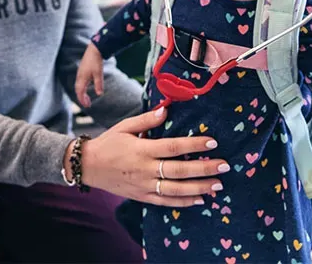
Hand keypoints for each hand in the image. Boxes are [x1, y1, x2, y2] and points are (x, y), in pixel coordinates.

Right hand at [74, 44, 103, 106]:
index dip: (82, 100)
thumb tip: (99, 94)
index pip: (80, 92)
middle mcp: (79, 77)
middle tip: (88, 104)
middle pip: (78, 90)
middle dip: (82, 98)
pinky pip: (79, 82)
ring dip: (82, 93)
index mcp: (82, 78)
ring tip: (87, 99)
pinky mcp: (81, 71)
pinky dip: (82, 88)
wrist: (94, 50)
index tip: (87, 106)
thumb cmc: (96, 61)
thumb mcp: (98, 74)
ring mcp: (79, 73)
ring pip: (78, 87)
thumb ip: (98, 84)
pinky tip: (87, 89)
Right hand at [76, 107, 229, 207]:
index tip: (213, 142)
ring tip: (217, 185)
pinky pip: (165, 202)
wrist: (87, 166)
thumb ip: (146, 120)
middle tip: (224, 166)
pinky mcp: (141, 197)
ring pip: (175, 190)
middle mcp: (144, 169)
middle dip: (204, 169)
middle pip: (179, 171)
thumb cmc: (108, 143)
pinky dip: (183, 202)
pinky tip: (200, 199)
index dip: (194, 145)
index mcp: (142, 149)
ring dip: (198, 188)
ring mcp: (143, 186)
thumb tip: (166, 109)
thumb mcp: (124, 126)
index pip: (173, 147)